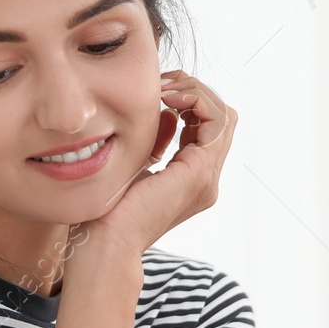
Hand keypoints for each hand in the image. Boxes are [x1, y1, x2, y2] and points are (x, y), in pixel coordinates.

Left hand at [79, 70, 236, 256]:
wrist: (104, 243)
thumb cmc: (107, 212)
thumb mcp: (135, 166)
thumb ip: (156, 142)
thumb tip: (168, 114)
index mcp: (193, 179)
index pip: (209, 127)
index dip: (189, 100)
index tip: (157, 91)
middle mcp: (206, 180)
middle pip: (222, 117)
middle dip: (194, 90)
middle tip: (161, 83)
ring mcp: (206, 178)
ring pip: (224, 115)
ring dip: (195, 91)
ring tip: (163, 88)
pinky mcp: (199, 172)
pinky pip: (215, 121)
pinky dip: (194, 100)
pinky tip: (165, 97)